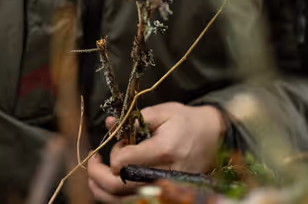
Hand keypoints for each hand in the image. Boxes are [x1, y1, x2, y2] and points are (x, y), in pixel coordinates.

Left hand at [87, 102, 225, 202]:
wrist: (214, 137)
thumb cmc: (186, 121)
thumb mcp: (161, 112)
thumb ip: (132, 119)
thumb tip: (109, 124)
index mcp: (164, 150)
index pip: (124, 162)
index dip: (112, 153)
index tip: (116, 143)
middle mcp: (165, 174)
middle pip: (119, 186)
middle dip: (97, 174)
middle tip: (93, 161)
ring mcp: (167, 188)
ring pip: (124, 200)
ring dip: (101, 190)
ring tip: (93, 176)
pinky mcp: (167, 194)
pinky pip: (135, 202)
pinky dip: (116, 197)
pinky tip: (108, 186)